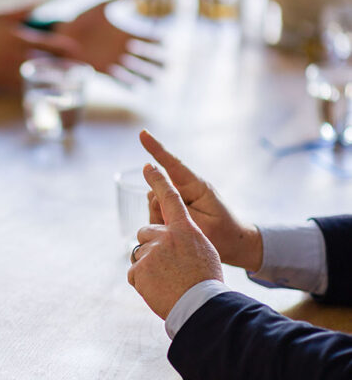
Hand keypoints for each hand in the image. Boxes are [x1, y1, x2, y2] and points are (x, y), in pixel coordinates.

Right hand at [0, 3, 79, 87]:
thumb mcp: (0, 16)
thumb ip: (21, 9)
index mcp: (20, 40)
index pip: (52, 46)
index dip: (67, 49)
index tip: (77, 50)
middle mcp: (18, 58)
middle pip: (50, 66)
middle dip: (65, 67)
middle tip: (77, 68)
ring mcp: (11, 73)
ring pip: (40, 81)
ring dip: (52, 81)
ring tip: (65, 81)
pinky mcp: (3, 85)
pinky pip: (25, 90)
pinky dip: (35, 90)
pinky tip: (43, 90)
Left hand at [54, 0, 161, 80]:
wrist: (64, 35)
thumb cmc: (84, 19)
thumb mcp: (104, 5)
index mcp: (125, 33)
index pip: (149, 38)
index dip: (158, 39)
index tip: (164, 40)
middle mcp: (123, 48)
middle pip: (148, 57)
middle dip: (156, 59)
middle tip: (158, 60)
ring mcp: (115, 60)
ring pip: (137, 70)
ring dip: (145, 73)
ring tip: (147, 74)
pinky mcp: (104, 69)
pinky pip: (120, 79)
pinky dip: (129, 83)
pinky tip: (135, 87)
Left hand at [128, 164, 222, 319]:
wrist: (200, 305)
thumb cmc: (206, 281)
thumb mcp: (204, 251)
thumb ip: (186, 238)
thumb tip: (173, 238)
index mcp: (184, 229)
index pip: (170, 199)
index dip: (159, 181)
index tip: (149, 166)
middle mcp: (165, 235)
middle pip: (146, 231)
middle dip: (152, 245)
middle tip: (168, 266)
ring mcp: (150, 252)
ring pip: (140, 253)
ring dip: (148, 266)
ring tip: (166, 281)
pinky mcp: (138, 270)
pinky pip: (134, 273)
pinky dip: (143, 282)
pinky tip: (158, 290)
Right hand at [139, 130, 262, 271]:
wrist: (237, 246)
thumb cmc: (225, 234)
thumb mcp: (203, 225)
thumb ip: (177, 210)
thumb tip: (153, 197)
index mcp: (197, 186)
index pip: (172, 164)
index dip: (156, 148)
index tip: (142, 133)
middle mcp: (186, 190)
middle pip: (157, 189)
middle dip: (158, 205)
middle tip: (173, 224)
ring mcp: (180, 200)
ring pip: (154, 203)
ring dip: (160, 218)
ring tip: (181, 233)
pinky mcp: (176, 211)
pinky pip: (157, 214)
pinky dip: (162, 225)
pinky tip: (176, 235)